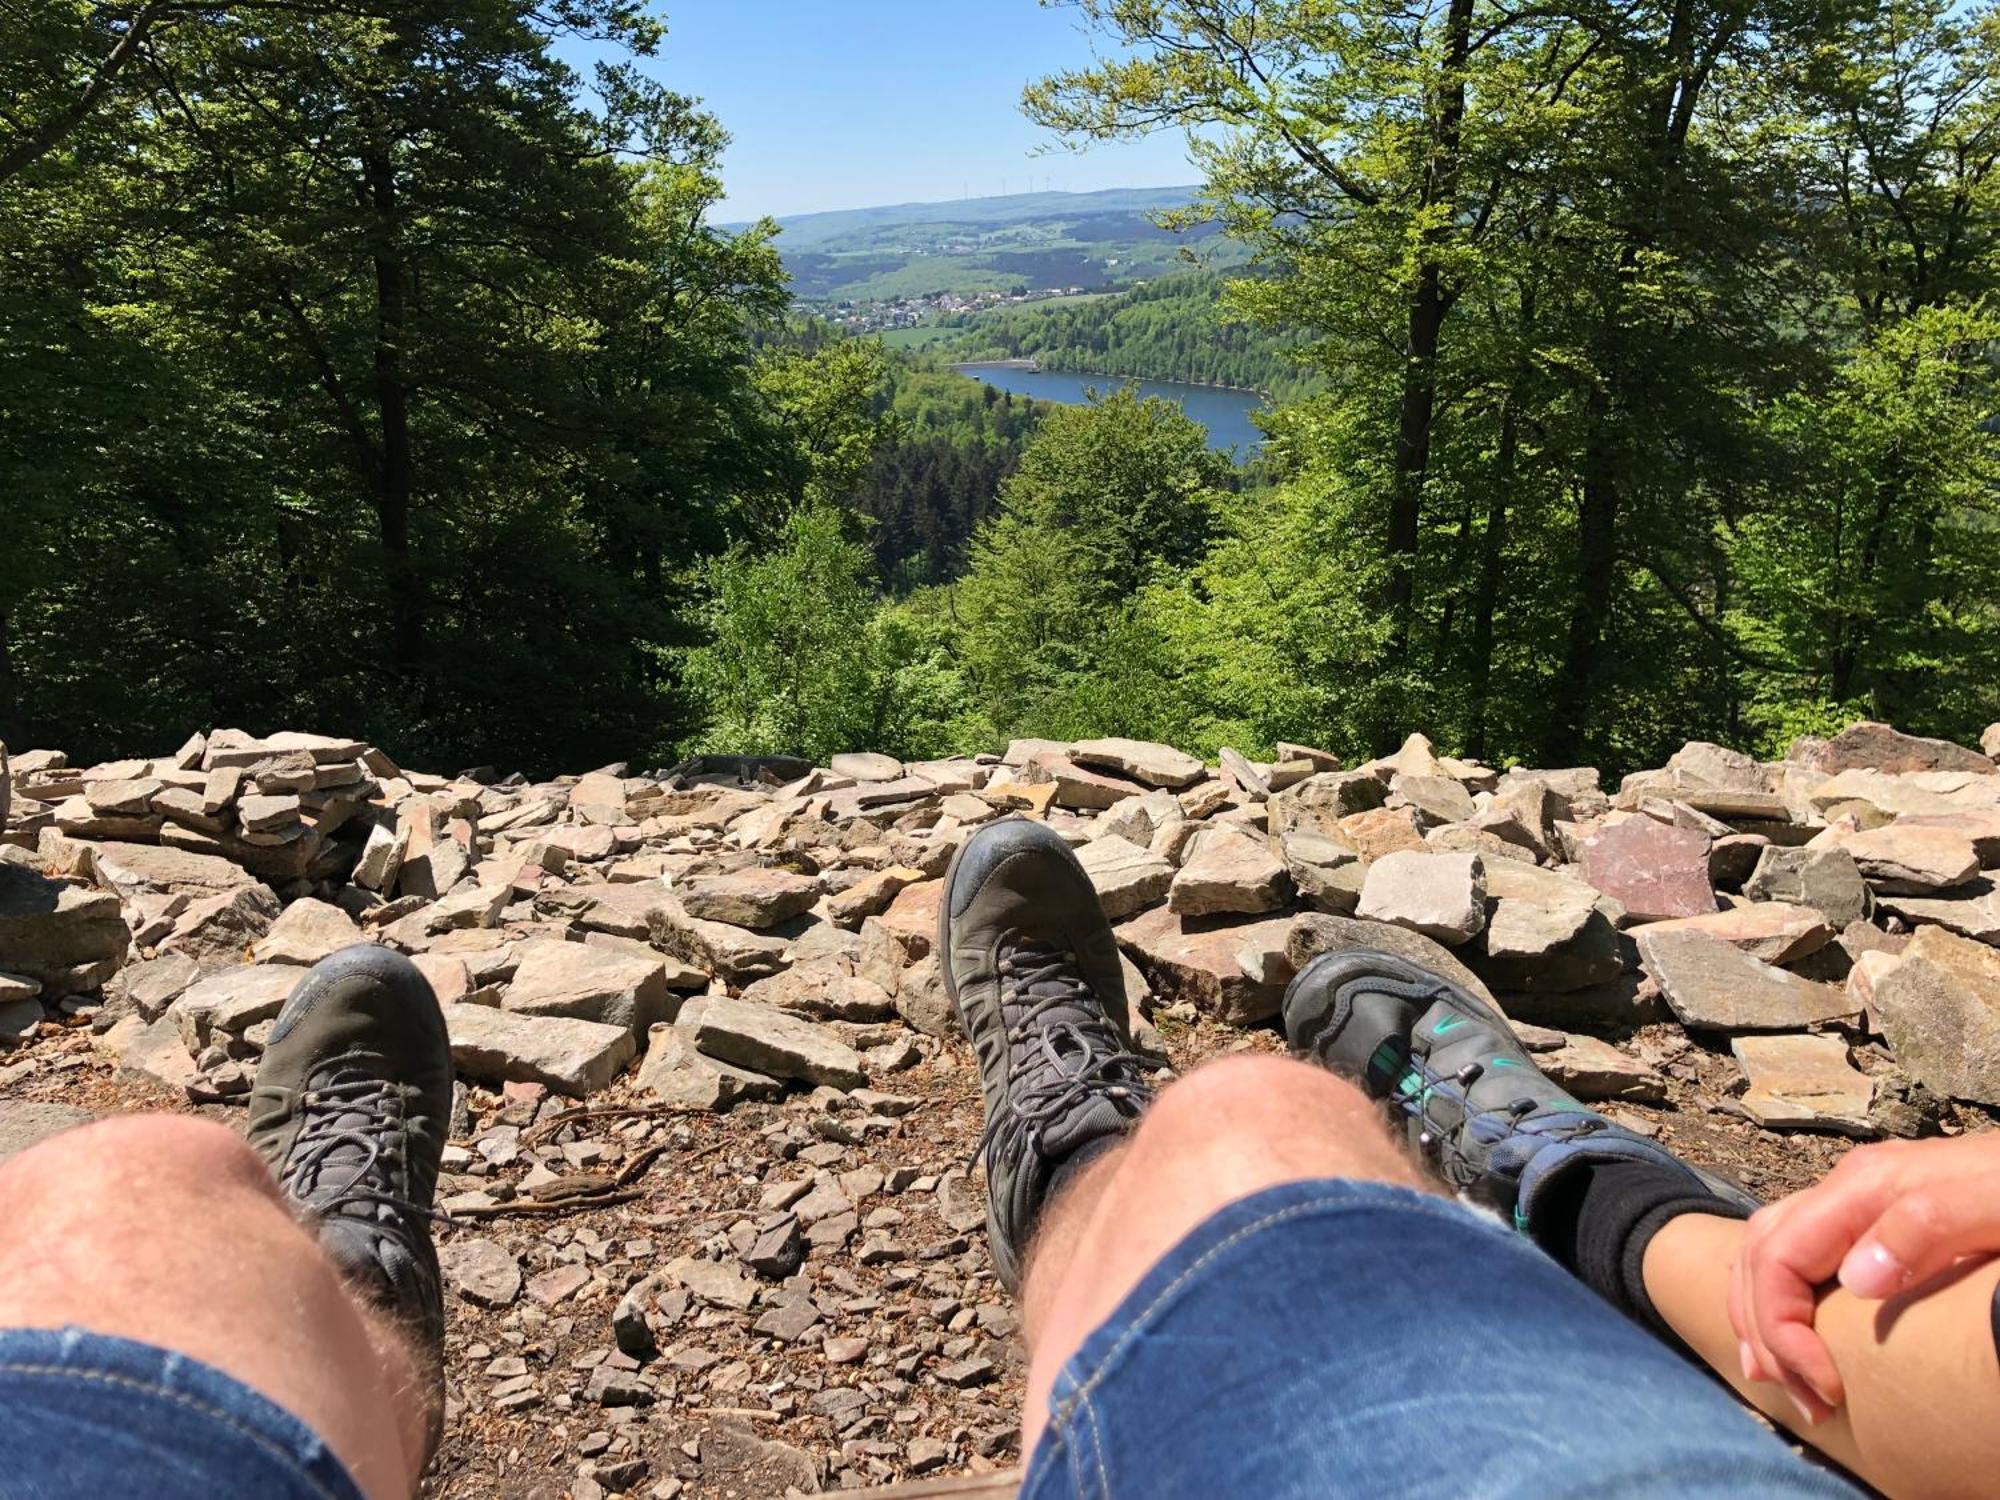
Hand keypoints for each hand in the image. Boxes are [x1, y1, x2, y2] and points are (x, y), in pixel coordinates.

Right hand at [1729, 1135, 1999, 1424]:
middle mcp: (1847, 1191)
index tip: (1828, 1385)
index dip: (1781, 1326)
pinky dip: (1783, 1301)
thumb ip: (1923, 1227)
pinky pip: (1802, 1258)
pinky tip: (1798, 1334)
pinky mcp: (1879, 1220)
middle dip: (1766, 1334)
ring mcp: (1861, 1204)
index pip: (1776, 1256)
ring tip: (1784, 1379)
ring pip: (1771, 1253)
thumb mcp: (1990, 1202)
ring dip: (1764, 1319)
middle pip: (1761, 1256)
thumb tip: (1856, 1281)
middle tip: (1810, 1403)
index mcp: (1862, 1188)